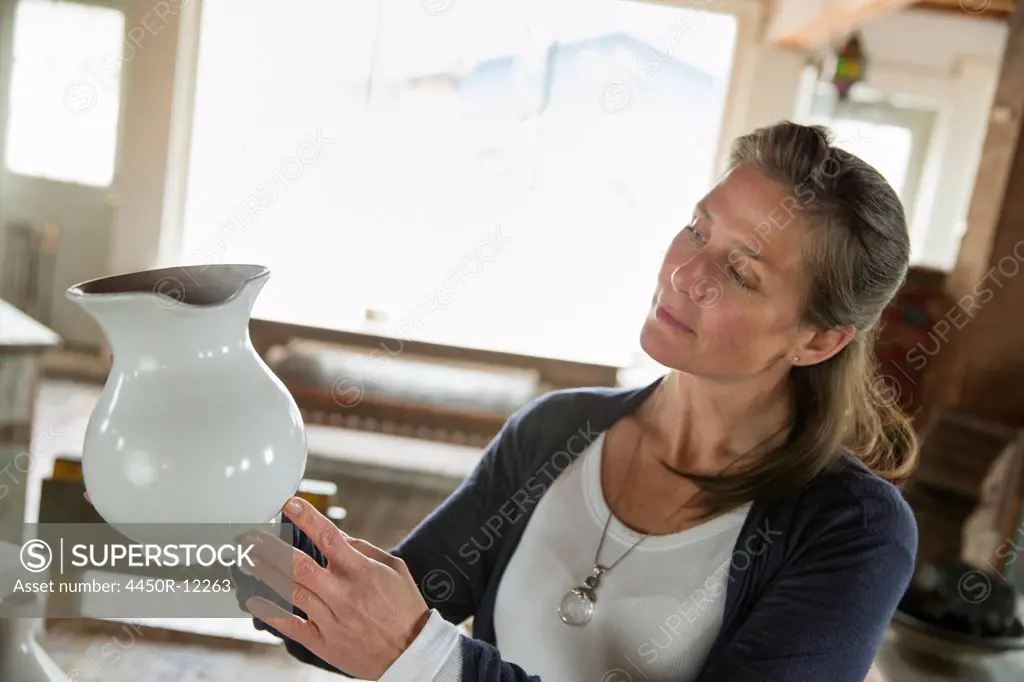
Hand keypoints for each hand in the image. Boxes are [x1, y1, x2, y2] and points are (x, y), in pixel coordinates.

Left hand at [242, 497, 430, 679]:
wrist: (412, 652)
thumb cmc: (404, 608)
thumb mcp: (395, 569)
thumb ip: (364, 550)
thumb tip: (337, 536)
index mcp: (364, 573)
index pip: (330, 539)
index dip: (308, 519)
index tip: (289, 504)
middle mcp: (345, 595)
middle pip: (300, 566)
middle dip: (271, 547)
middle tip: (249, 535)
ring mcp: (333, 620)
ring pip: (291, 591)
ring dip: (265, 572)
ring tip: (246, 558)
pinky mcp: (324, 643)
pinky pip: (291, 626)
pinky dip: (270, 612)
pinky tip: (253, 599)